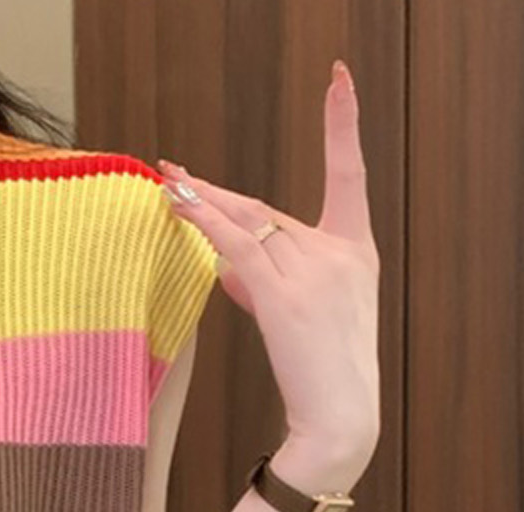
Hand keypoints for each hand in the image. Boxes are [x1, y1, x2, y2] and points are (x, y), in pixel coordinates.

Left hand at [159, 59, 380, 490]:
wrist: (340, 421)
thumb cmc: (322, 378)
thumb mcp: (302, 321)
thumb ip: (267, 285)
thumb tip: (228, 266)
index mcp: (358, 253)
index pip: (350, 173)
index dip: (342, 123)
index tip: (339, 79)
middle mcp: (341, 251)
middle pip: (267, 212)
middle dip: (217, 196)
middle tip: (175, 175)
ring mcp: (316, 270)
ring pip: (248, 225)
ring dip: (201, 204)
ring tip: (166, 185)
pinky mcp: (286, 295)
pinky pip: (237, 246)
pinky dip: (205, 222)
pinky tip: (179, 206)